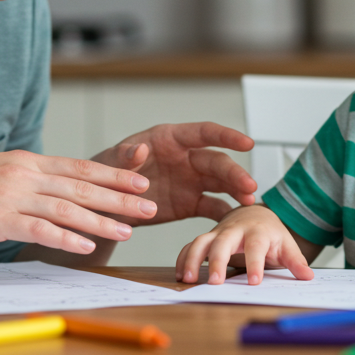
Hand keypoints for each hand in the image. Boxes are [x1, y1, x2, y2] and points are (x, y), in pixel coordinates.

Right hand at [0, 151, 157, 254]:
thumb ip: (25, 177)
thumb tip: (50, 187)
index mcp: (26, 160)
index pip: (79, 166)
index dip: (113, 174)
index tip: (141, 180)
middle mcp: (24, 174)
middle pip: (82, 186)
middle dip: (120, 197)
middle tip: (150, 206)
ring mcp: (11, 196)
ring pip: (67, 208)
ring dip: (101, 220)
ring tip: (128, 230)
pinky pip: (39, 229)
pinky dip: (66, 237)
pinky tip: (87, 244)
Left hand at [91, 122, 256, 226]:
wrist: (103, 202)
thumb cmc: (106, 172)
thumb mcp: (110, 162)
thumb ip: (124, 156)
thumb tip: (140, 149)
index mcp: (169, 139)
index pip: (203, 133)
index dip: (226, 136)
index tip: (247, 143)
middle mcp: (185, 157)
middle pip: (216, 161)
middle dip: (234, 172)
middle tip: (250, 186)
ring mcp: (190, 181)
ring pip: (220, 183)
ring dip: (237, 191)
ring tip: (250, 202)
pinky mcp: (190, 203)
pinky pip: (213, 206)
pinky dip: (226, 213)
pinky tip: (237, 222)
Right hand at [175, 205, 314, 284]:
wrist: (255, 214)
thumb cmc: (270, 233)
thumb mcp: (286, 245)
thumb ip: (295, 261)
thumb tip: (307, 276)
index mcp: (257, 231)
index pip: (256, 247)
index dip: (255, 264)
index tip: (254, 282)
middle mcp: (234, 229)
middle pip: (223, 242)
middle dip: (217, 261)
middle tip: (214, 282)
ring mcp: (218, 233)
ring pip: (201, 241)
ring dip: (192, 259)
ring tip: (187, 279)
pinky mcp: (207, 238)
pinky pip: (190, 246)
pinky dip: (182, 258)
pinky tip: (180, 275)